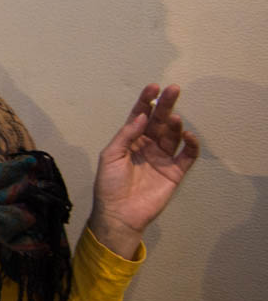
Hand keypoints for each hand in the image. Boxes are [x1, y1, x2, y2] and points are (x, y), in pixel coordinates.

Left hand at [87, 84, 199, 258]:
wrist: (119, 214)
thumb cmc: (109, 185)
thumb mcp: (111, 156)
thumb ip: (126, 135)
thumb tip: (143, 116)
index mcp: (130, 140)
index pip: (140, 116)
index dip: (146, 101)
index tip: (153, 87)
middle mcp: (148, 146)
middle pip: (159, 121)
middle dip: (165, 105)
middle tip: (173, 89)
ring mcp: (162, 158)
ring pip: (173, 135)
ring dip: (175, 124)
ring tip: (174, 118)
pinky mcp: (175, 172)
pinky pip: (188, 155)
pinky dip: (191, 144)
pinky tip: (187, 135)